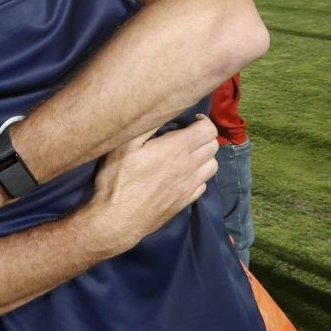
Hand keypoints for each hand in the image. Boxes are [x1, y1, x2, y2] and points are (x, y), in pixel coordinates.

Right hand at [81, 115, 217, 253]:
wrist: (117, 220)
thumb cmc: (117, 179)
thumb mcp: (124, 145)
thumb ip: (146, 125)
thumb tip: (161, 110)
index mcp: (176, 149)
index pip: (208, 130)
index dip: (203, 120)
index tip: (192, 119)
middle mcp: (189, 167)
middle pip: (213, 146)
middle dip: (204, 135)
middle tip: (188, 134)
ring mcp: (189, 187)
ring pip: (213, 165)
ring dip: (205, 155)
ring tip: (189, 153)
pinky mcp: (185, 202)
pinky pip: (204, 184)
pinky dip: (200, 175)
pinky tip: (184, 174)